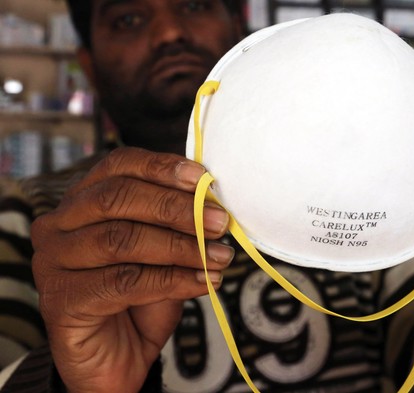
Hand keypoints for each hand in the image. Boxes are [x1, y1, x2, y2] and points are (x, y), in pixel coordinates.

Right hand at [31, 147, 233, 392]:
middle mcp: (60, 224)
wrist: (116, 356)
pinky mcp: (61, 299)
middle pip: (117, 198)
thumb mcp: (163, 252)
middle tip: (219, 222)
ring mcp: (54, 261)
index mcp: (83, 200)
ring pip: (122, 239)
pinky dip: (174, 280)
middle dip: (176, 208)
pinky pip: (124, 282)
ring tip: (219, 257)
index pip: (118, 166)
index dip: (162, 168)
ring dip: (181, 247)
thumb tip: (214, 205)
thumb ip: (178, 226)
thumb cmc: (139, 297)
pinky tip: (204, 282)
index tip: (203, 180)